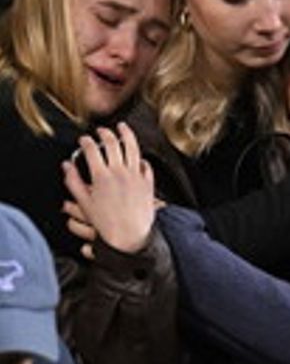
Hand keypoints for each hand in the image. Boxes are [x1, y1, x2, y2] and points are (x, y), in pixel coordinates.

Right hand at [62, 123, 155, 253]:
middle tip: (101, 131)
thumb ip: (73, 182)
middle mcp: (120, 172)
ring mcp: (136, 175)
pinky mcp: (148, 181)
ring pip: (132, 147)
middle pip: (112, 143)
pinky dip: (140, 157)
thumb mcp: (84, 203)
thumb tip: (66, 166)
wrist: (129, 237)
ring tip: (122, 127)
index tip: (84, 139)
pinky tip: (137, 154)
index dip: (86, 141)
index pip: (92, 150)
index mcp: (102, 177)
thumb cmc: (106, 224)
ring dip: (126, 134)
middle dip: (104, 133)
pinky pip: (145, 163)